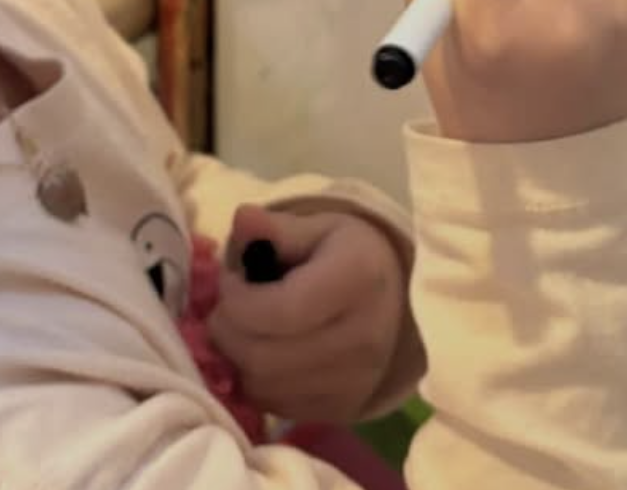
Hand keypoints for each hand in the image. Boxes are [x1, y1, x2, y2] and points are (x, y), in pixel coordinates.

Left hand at [208, 202, 409, 425]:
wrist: (397, 300)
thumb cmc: (351, 256)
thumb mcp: (320, 228)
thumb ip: (277, 228)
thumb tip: (243, 217)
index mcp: (358, 280)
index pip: (281, 311)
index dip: (239, 301)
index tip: (230, 281)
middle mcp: (362, 338)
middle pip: (265, 357)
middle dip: (230, 330)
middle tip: (229, 307)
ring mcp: (354, 382)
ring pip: (265, 386)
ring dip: (238, 358)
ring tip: (246, 328)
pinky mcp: (342, 410)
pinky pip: (276, 406)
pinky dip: (256, 381)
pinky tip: (263, 352)